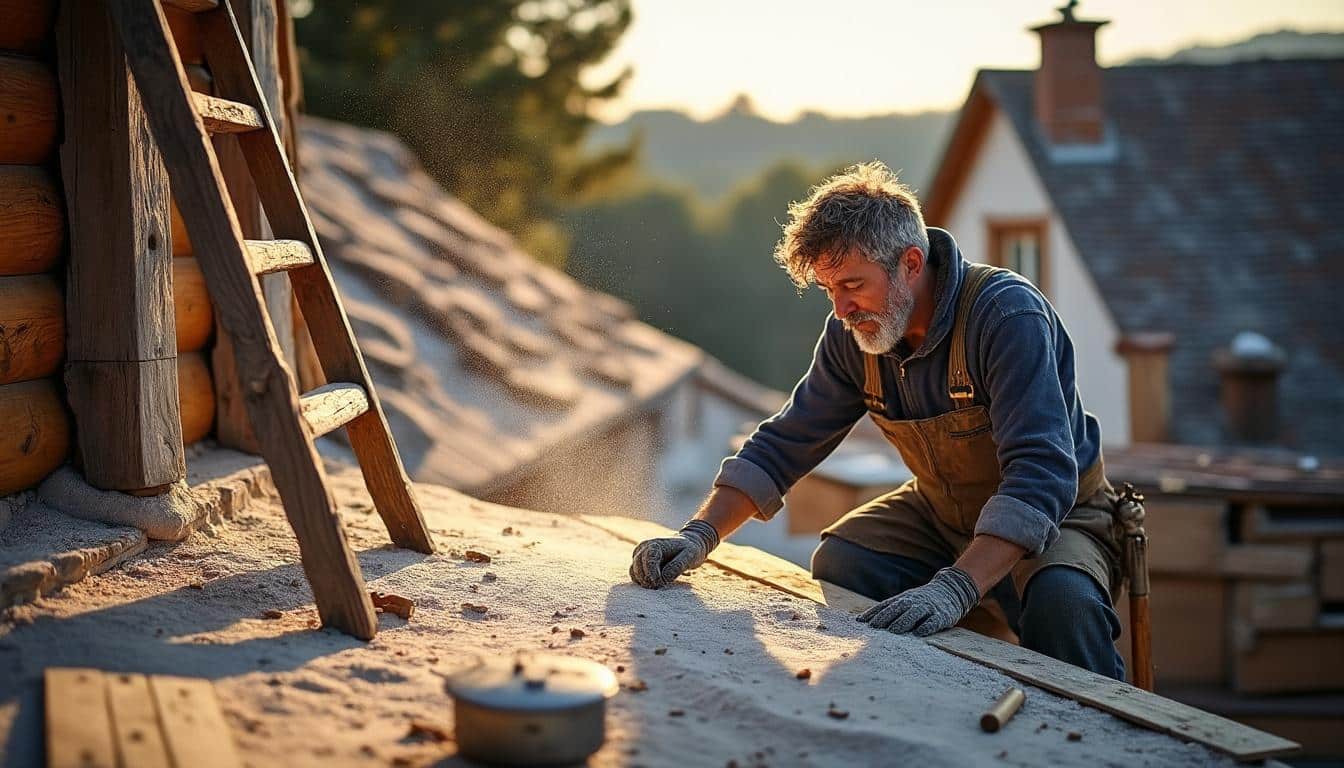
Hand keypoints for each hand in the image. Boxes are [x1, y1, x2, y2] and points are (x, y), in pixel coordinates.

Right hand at [629, 520, 718, 588]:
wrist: (686, 545)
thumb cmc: (689, 550)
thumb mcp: (690, 556)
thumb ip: (678, 566)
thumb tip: (664, 578)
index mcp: (655, 544)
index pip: (648, 560)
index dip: (652, 574)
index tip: (660, 583)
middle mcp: (644, 547)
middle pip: (638, 567)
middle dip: (647, 579)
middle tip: (660, 587)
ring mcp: (639, 555)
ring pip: (634, 572)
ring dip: (643, 582)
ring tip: (657, 587)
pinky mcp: (638, 563)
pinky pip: (635, 575)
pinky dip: (641, 582)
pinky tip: (652, 585)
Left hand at [856, 566, 979, 636]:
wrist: (950, 590)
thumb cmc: (922, 600)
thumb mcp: (906, 600)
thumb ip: (890, 609)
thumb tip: (866, 620)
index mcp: (903, 599)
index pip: (885, 605)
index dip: (873, 613)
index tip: (860, 622)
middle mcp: (914, 601)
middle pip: (897, 608)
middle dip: (885, 617)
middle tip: (874, 627)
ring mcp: (928, 608)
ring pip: (914, 614)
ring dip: (903, 622)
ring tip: (893, 631)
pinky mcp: (942, 615)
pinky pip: (934, 621)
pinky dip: (927, 626)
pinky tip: (920, 633)